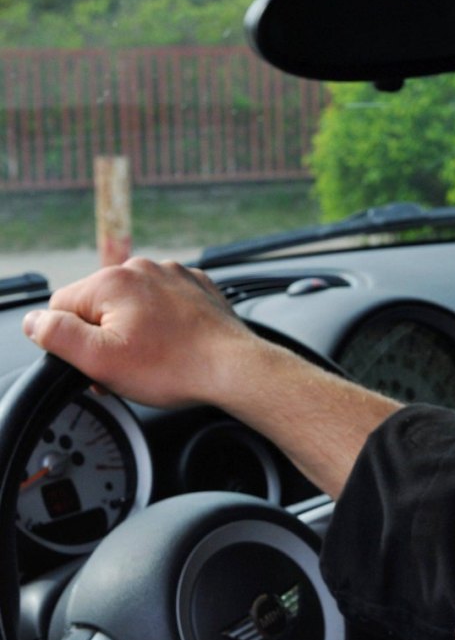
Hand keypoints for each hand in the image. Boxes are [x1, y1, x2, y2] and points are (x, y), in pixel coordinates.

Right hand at [22, 257, 264, 408]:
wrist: (236, 370)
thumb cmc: (176, 367)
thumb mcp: (100, 359)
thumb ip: (57, 335)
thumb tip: (34, 321)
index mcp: (112, 280)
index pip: (63, 308)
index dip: (75, 343)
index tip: (97, 363)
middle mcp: (143, 269)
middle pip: (100, 306)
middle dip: (107, 338)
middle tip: (128, 369)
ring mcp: (174, 276)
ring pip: (134, 306)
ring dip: (136, 332)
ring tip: (156, 360)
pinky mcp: (197, 289)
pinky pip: (165, 306)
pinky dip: (165, 326)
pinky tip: (176, 347)